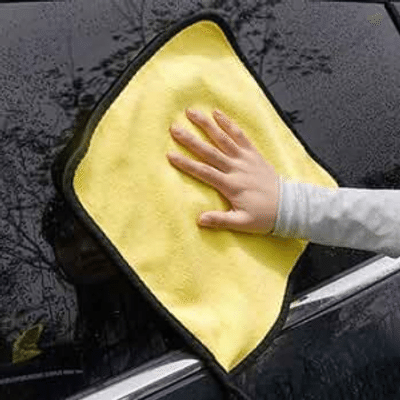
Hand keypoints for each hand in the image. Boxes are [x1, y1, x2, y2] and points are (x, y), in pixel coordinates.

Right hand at [166, 108, 279, 234]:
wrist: (288, 206)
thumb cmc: (264, 216)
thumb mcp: (242, 223)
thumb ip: (220, 220)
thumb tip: (199, 220)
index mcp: (231, 185)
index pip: (204, 172)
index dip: (186, 163)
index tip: (170, 155)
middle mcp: (236, 168)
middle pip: (209, 151)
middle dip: (190, 139)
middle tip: (174, 128)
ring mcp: (245, 159)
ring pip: (223, 139)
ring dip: (207, 125)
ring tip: (192, 112)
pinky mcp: (253, 154)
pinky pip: (240, 136)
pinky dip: (229, 124)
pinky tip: (218, 114)